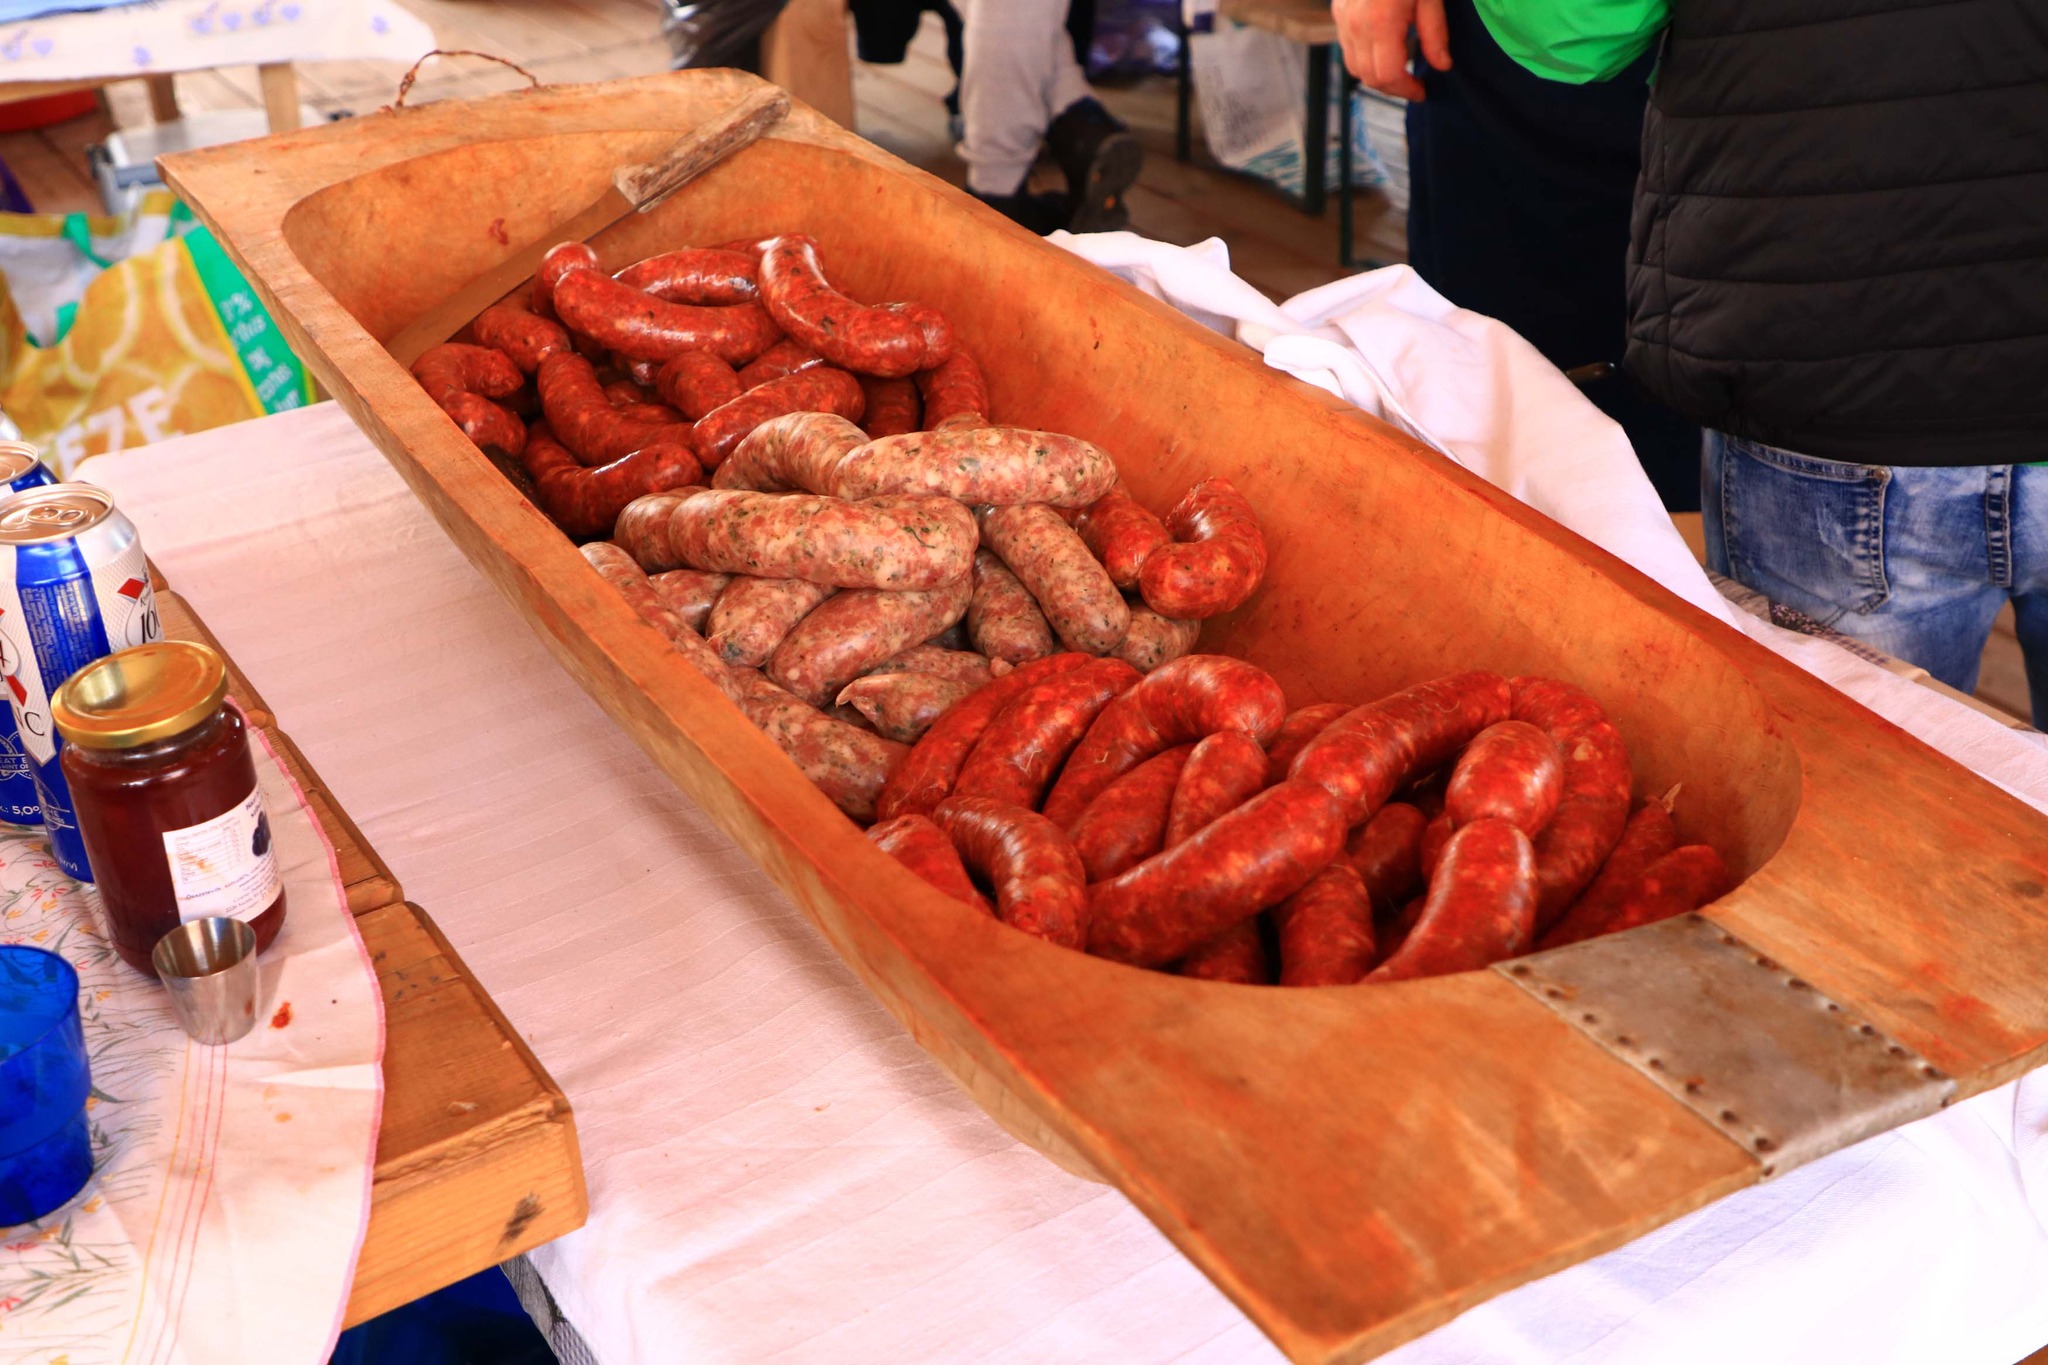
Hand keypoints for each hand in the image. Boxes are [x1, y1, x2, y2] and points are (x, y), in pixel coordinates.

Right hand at [1332, 0, 1450, 101]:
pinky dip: (1364, 56)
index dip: (1406, 90)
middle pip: (1368, 77)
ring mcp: (1343, 18)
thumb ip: (1435, 32)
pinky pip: (1347, 46)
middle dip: (1392, 87)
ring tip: (1399, 69)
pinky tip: (1384, 47)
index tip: (1421, 91)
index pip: (1387, 76)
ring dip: (1376, 74)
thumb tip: (1441, 65)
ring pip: (1353, 66)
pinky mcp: (1338, 10)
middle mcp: (1356, 25)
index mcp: (1381, 22)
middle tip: (1413, 85)